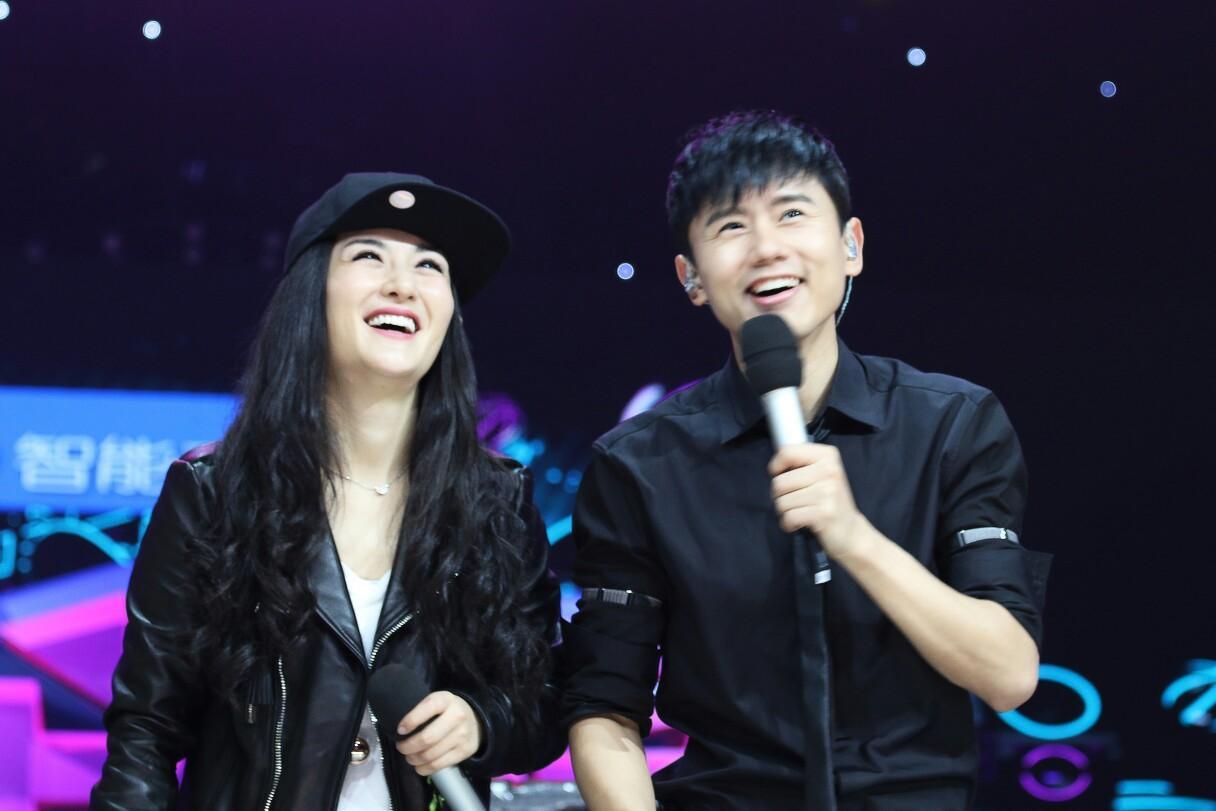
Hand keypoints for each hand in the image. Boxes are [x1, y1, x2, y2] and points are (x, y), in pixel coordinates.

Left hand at [394, 691, 481, 775]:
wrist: (475, 720)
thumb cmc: (447, 711)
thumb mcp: (438, 701)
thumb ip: (422, 710)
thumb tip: (399, 730)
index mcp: (446, 700)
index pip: (428, 708)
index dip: (411, 720)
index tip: (399, 730)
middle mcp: (457, 716)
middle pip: (427, 738)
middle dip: (408, 746)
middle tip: (401, 747)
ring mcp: (463, 735)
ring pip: (430, 755)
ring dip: (413, 759)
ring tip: (409, 757)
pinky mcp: (465, 751)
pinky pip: (438, 765)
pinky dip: (423, 768)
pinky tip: (419, 765)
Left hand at [769, 443, 870, 560]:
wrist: (851, 530)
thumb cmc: (829, 501)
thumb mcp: (821, 474)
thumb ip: (800, 464)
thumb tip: (774, 466)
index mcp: (827, 456)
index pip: (787, 452)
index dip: (776, 465)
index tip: (778, 474)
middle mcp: (829, 470)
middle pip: (779, 481)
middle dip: (779, 496)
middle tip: (793, 501)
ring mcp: (827, 492)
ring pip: (782, 501)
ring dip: (784, 511)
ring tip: (799, 512)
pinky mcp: (824, 513)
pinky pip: (789, 517)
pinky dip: (788, 524)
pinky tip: (798, 523)